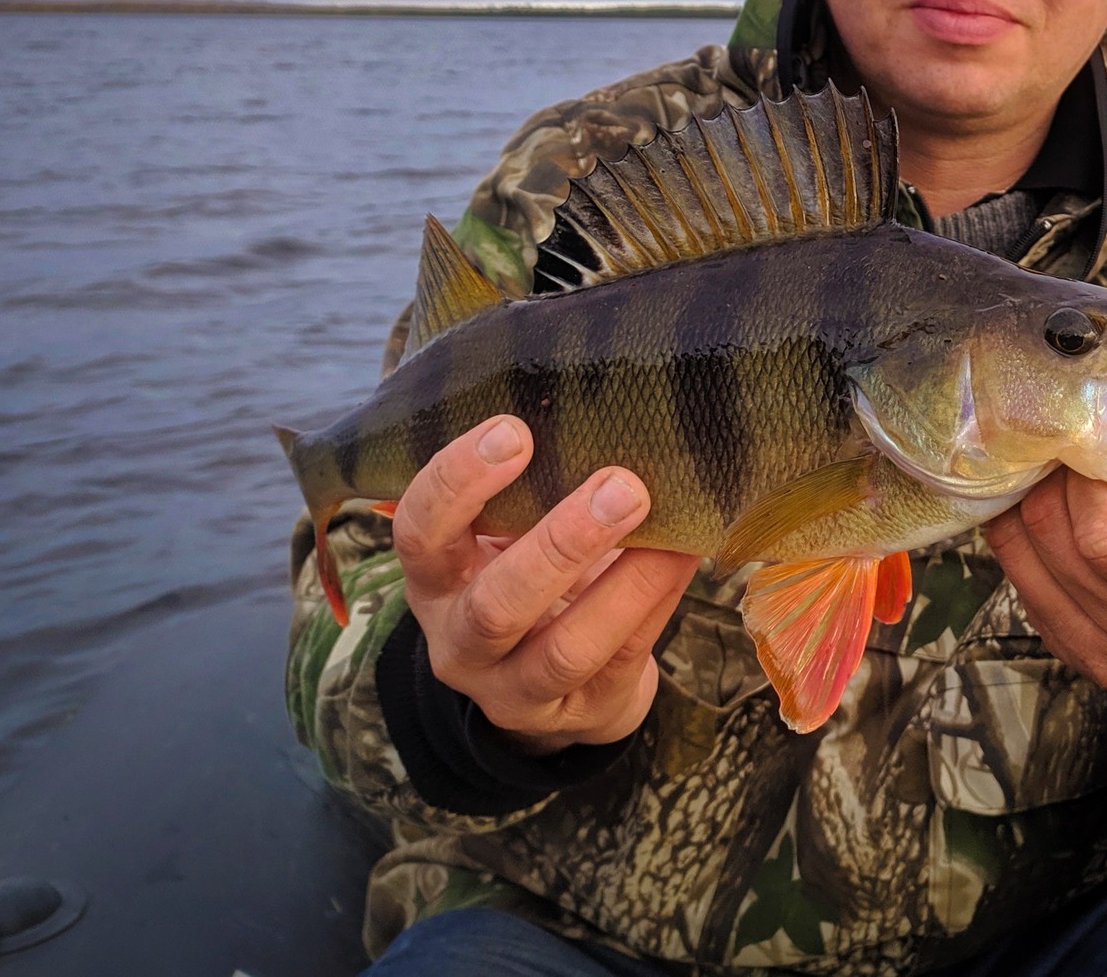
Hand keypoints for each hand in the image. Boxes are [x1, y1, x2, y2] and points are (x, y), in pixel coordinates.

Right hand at [392, 415, 700, 753]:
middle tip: (622, 484)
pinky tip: (686, 556)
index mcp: (435, 579)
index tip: (515, 430)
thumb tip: (592, 394)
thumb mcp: (505, 535)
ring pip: (565, 648)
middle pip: (497, 603)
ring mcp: (517, 688)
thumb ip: (527, 485)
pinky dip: (657, 603)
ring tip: (671, 530)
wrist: (555, 690)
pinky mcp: (582, 713)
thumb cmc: (528, 575)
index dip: (458, 484)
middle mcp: (462, 641)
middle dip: (561, 542)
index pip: (419, 534)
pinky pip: (622, 658)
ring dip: (626, 585)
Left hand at [985, 420, 1106, 730]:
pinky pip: (1025, 583)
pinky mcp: (1081, 654)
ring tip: (1069, 469)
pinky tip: (1061, 509)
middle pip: (1056, 540)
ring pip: (1027, 557)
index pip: (1105, 535)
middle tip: (1081, 441)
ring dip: (1035, 500)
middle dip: (1059, 478)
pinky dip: (1029, 536)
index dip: (1091, 474)